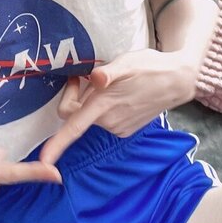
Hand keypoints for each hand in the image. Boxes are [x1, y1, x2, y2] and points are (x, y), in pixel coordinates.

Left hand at [39, 50, 197, 165]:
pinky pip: (102, 120)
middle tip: (83, 76)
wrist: (177, 82)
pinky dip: (101, 109)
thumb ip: (109, 72)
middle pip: (74, 116)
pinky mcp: (125, 130)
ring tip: (107, 83)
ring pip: (89, 117)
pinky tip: (117, 94)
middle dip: (73, 97)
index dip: (56, 145)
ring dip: (89, 102)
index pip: (74, 127)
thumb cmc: (150, 68)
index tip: (44, 160)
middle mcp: (109, 122)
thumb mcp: (128, 62)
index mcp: (104, 106)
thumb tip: (96, 78)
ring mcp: (118, 128)